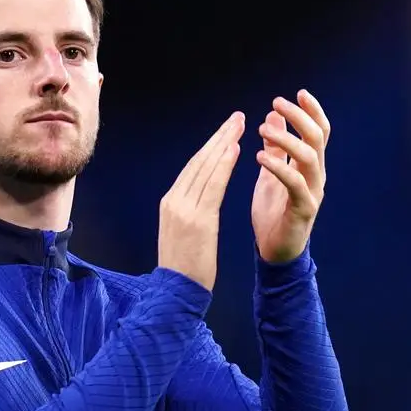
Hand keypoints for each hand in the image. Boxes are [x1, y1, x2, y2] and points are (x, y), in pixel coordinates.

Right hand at [157, 112, 244, 289]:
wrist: (176, 293)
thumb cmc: (185, 268)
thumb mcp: (183, 233)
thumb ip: (191, 211)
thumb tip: (203, 196)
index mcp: (171, 203)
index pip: (193, 168)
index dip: (211, 147)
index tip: (227, 132)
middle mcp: (174, 201)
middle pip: (199, 161)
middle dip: (219, 137)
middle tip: (237, 118)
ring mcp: (184, 209)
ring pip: (205, 168)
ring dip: (224, 144)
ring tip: (240, 126)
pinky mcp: (197, 219)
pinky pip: (213, 186)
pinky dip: (223, 165)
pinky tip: (236, 149)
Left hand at [251, 90, 329, 262]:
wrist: (274, 251)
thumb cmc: (273, 211)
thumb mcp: (271, 173)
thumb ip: (276, 147)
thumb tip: (273, 114)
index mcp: (310, 167)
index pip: (319, 132)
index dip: (312, 111)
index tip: (298, 93)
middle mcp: (317, 177)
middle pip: (317, 139)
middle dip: (299, 117)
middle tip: (276, 103)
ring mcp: (313, 193)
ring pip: (309, 158)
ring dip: (286, 139)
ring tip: (263, 130)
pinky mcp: (303, 210)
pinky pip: (295, 183)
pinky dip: (278, 167)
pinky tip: (259, 157)